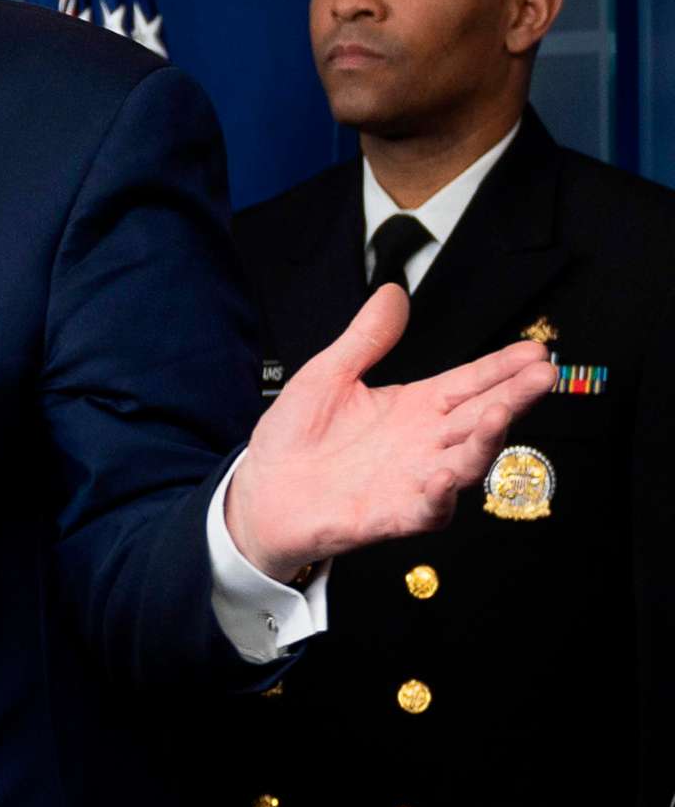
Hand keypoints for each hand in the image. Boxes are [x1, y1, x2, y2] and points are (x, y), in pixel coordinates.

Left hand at [224, 284, 552, 578]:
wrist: (261, 491)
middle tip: (544, 374)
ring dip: (486, 442)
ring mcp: (414, 480)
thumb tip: (392, 292)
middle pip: (481, 417)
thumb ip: (365, 339)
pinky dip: (439, 496)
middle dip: (515, 396)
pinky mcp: (392, 515)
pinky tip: (444, 477)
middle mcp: (425, 443)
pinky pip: (427, 510)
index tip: (534, 351)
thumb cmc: (296, 437)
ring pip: (466, 463)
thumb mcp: (327, 376)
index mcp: (415, 407)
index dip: (501, 368)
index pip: (469, 382)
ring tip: (501, 414)